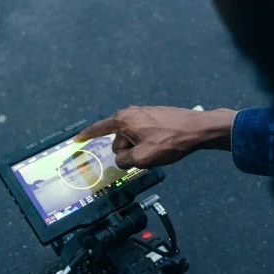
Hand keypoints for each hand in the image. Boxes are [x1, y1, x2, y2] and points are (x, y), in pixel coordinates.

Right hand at [74, 106, 236, 168]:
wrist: (198, 129)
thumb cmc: (168, 142)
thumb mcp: (143, 158)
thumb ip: (125, 160)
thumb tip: (122, 158)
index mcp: (123, 120)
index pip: (99, 128)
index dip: (86, 135)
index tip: (75, 140)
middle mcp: (130, 113)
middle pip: (118, 139)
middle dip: (125, 151)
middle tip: (143, 157)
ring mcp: (144, 113)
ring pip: (132, 138)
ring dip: (138, 148)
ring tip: (157, 151)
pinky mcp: (155, 116)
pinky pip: (142, 134)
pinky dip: (146, 143)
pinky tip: (162, 146)